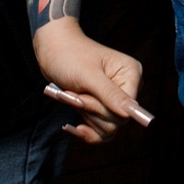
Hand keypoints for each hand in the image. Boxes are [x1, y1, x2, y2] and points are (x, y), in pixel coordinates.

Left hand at [33, 18, 149, 144]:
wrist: (52, 51)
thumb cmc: (69, 56)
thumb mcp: (88, 75)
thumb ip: (109, 94)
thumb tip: (129, 112)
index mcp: (131, 73)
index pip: (128, 109)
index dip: (103, 108)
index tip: (82, 98)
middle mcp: (127, 87)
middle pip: (117, 120)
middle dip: (91, 110)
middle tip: (73, 94)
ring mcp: (115, 99)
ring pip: (108, 128)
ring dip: (85, 116)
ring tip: (70, 98)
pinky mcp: (103, 108)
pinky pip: (102, 132)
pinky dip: (87, 131)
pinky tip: (74, 126)